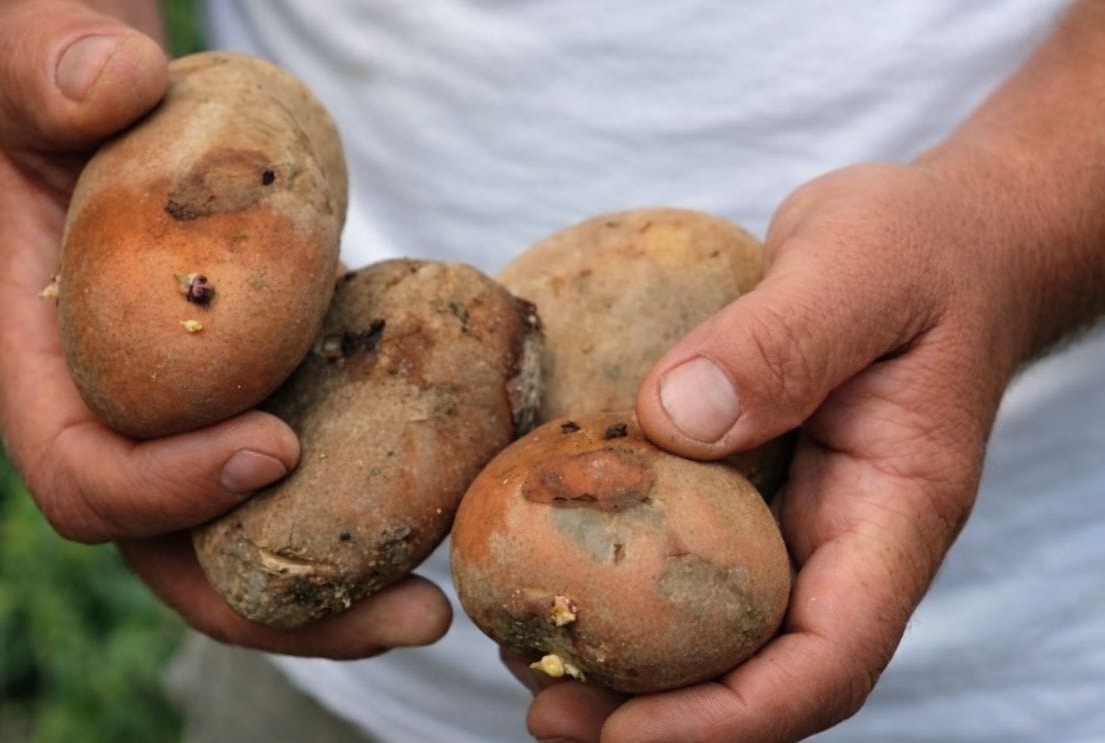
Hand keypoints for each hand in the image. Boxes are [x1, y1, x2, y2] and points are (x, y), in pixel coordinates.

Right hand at [0, 1, 449, 655]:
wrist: (110, 126)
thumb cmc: (66, 105)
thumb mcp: (43, 76)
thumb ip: (52, 78)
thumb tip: (114, 84)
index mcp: (43, 375)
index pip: (86, 476)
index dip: (168, 488)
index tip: (273, 445)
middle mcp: (117, 428)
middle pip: (180, 559)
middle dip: (283, 607)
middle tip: (408, 614)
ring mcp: (188, 433)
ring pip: (248, 550)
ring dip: (341, 592)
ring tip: (438, 604)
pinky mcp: (254, 410)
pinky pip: (303, 487)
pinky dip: (366, 513)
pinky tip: (447, 508)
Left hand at [519, 161, 1024, 740]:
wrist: (940, 234)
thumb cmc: (924, 247)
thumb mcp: (864, 268)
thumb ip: (786, 339)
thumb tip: (674, 416)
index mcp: (893, 516)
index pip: (826, 660)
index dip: (727, 718)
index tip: (622, 732)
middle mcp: (838, 537)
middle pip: (753, 667)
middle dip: (653, 709)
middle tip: (545, 703)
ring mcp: (787, 511)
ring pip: (710, 619)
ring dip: (623, 653)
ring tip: (521, 641)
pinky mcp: (741, 473)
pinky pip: (678, 537)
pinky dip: (614, 562)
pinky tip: (540, 545)